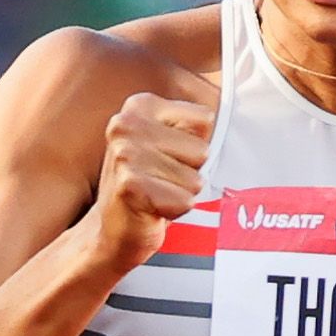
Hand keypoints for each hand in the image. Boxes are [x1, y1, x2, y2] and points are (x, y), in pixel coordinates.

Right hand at [86, 94, 214, 271]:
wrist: (113, 230)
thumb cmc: (148, 185)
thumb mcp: (169, 144)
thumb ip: (193, 128)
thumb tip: (223, 117)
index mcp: (140, 105)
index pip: (205, 119)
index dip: (195, 146)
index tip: (169, 158)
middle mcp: (127, 124)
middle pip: (202, 151)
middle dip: (188, 172)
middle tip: (160, 181)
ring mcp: (125, 154)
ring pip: (195, 179)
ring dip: (180, 194)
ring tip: (156, 194)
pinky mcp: (130, 185)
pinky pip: (184, 201)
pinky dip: (174, 211)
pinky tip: (151, 210)